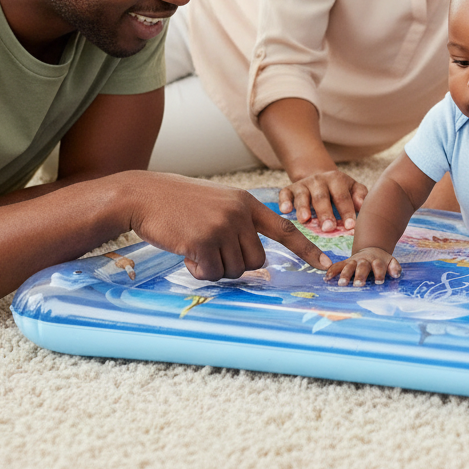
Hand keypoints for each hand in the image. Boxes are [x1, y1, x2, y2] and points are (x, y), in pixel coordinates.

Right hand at [120, 172, 330, 279]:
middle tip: (212, 252)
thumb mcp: (218, 203)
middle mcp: (239, 213)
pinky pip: (212, 273)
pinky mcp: (203, 240)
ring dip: (214, 268)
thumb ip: (239, 223)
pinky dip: (199, 271)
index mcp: (246, 202)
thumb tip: (254, 258)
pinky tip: (186, 253)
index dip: (305, 248)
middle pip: (256, 260)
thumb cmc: (180, 204)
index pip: (284, 228)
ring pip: (234, 270)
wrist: (144, 195)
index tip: (324, 263)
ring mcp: (222, 225)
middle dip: (236, 264)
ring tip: (195, 246)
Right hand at [278, 169, 367, 232]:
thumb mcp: (353, 188)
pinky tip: (285, 210)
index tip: (350, 226)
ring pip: (302, 196)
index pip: (342, 197)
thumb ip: (360, 195)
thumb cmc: (340, 190)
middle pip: (321, 197)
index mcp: (337, 179)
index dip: (346, 211)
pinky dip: (284, 201)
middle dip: (325, 213)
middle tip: (329, 228)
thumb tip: (362, 206)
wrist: (320, 179)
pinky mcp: (290, 189)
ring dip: (303, 208)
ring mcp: (303, 184)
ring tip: (305, 220)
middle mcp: (319, 180)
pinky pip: (285, 193)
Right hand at [325, 246, 400, 286]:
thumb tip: (396, 274)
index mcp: (377, 260)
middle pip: (362, 266)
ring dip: (345, 275)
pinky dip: (332, 271)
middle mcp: (364, 260)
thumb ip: (394, 267)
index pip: (378, 266)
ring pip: (349, 267)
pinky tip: (326, 278)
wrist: (371, 250)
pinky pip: (337, 266)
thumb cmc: (381, 262)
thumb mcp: (390, 261)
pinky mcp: (345, 263)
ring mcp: (354, 261)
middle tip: (359, 284)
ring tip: (341, 284)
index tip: (379, 282)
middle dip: (360, 275)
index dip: (379, 273)